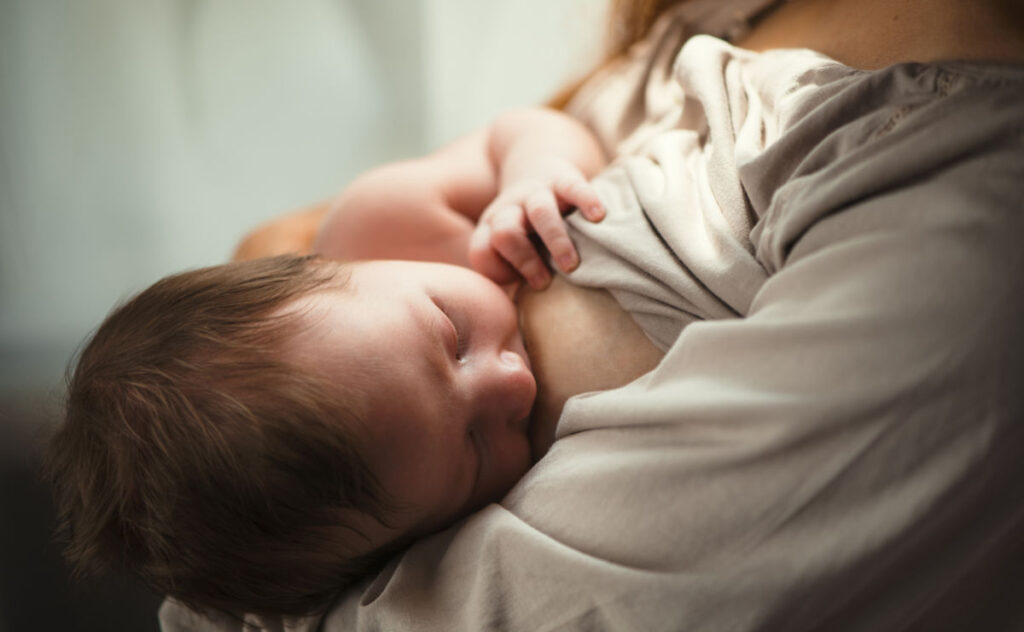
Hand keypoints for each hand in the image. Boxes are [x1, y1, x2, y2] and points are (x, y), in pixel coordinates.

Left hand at [468, 158, 603, 287]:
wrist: (534, 164)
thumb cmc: (528, 226)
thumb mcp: (512, 247)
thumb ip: (514, 277)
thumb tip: (530, 320)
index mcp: (491, 228)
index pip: (482, 252)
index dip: (499, 271)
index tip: (522, 285)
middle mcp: (509, 209)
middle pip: (505, 232)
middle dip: (525, 260)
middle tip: (546, 283)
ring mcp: (535, 192)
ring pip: (540, 212)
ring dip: (556, 241)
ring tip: (571, 266)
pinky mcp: (562, 179)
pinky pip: (573, 186)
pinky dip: (586, 201)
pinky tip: (598, 218)